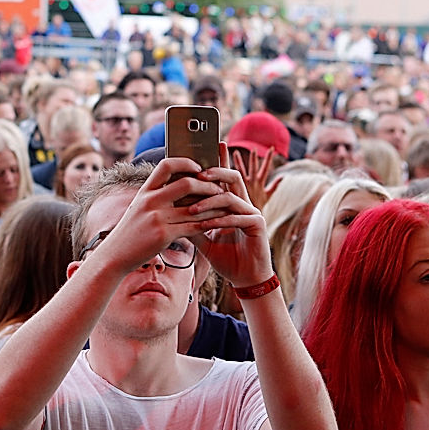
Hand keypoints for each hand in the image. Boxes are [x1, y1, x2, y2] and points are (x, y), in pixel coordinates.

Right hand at [93, 157, 225, 274]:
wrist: (114, 255)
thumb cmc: (131, 232)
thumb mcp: (139, 208)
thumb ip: (156, 196)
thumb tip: (182, 185)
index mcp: (145, 191)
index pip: (166, 165)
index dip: (185, 162)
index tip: (199, 167)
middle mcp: (150, 201)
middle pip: (186, 183)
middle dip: (207, 186)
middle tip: (218, 189)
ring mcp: (156, 218)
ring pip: (195, 207)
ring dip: (213, 207)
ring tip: (224, 207)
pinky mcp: (164, 235)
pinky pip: (193, 226)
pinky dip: (207, 224)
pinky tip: (215, 225)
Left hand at [183, 143, 273, 287]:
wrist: (244, 278)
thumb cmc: (226, 257)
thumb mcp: (203, 238)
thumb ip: (191, 222)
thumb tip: (170, 211)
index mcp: (231, 204)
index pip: (222, 178)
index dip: (216, 162)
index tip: (202, 150)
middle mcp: (244, 204)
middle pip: (232, 177)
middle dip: (216, 171)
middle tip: (198, 172)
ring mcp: (252, 213)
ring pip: (232, 196)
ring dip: (210, 201)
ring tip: (191, 208)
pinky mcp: (258, 225)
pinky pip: (238, 217)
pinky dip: (220, 220)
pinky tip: (206, 224)